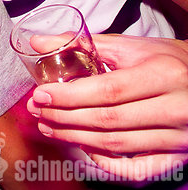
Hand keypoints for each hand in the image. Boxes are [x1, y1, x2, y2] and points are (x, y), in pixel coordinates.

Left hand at [27, 34, 187, 180]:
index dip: (70, 96)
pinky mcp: (178, 156)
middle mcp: (175, 108)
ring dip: (76, 138)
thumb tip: (38, 42)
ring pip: (118, 145)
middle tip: (39, 112)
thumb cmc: (165, 60)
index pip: (108, 91)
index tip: (41, 95)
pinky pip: (138, 169)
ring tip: (49, 127)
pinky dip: (108, 163)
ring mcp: (179, 137)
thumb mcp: (129, 46)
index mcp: (164, 74)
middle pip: (108, 120)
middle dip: (65, 118)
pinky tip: (84, 148)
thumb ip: (82, 44)